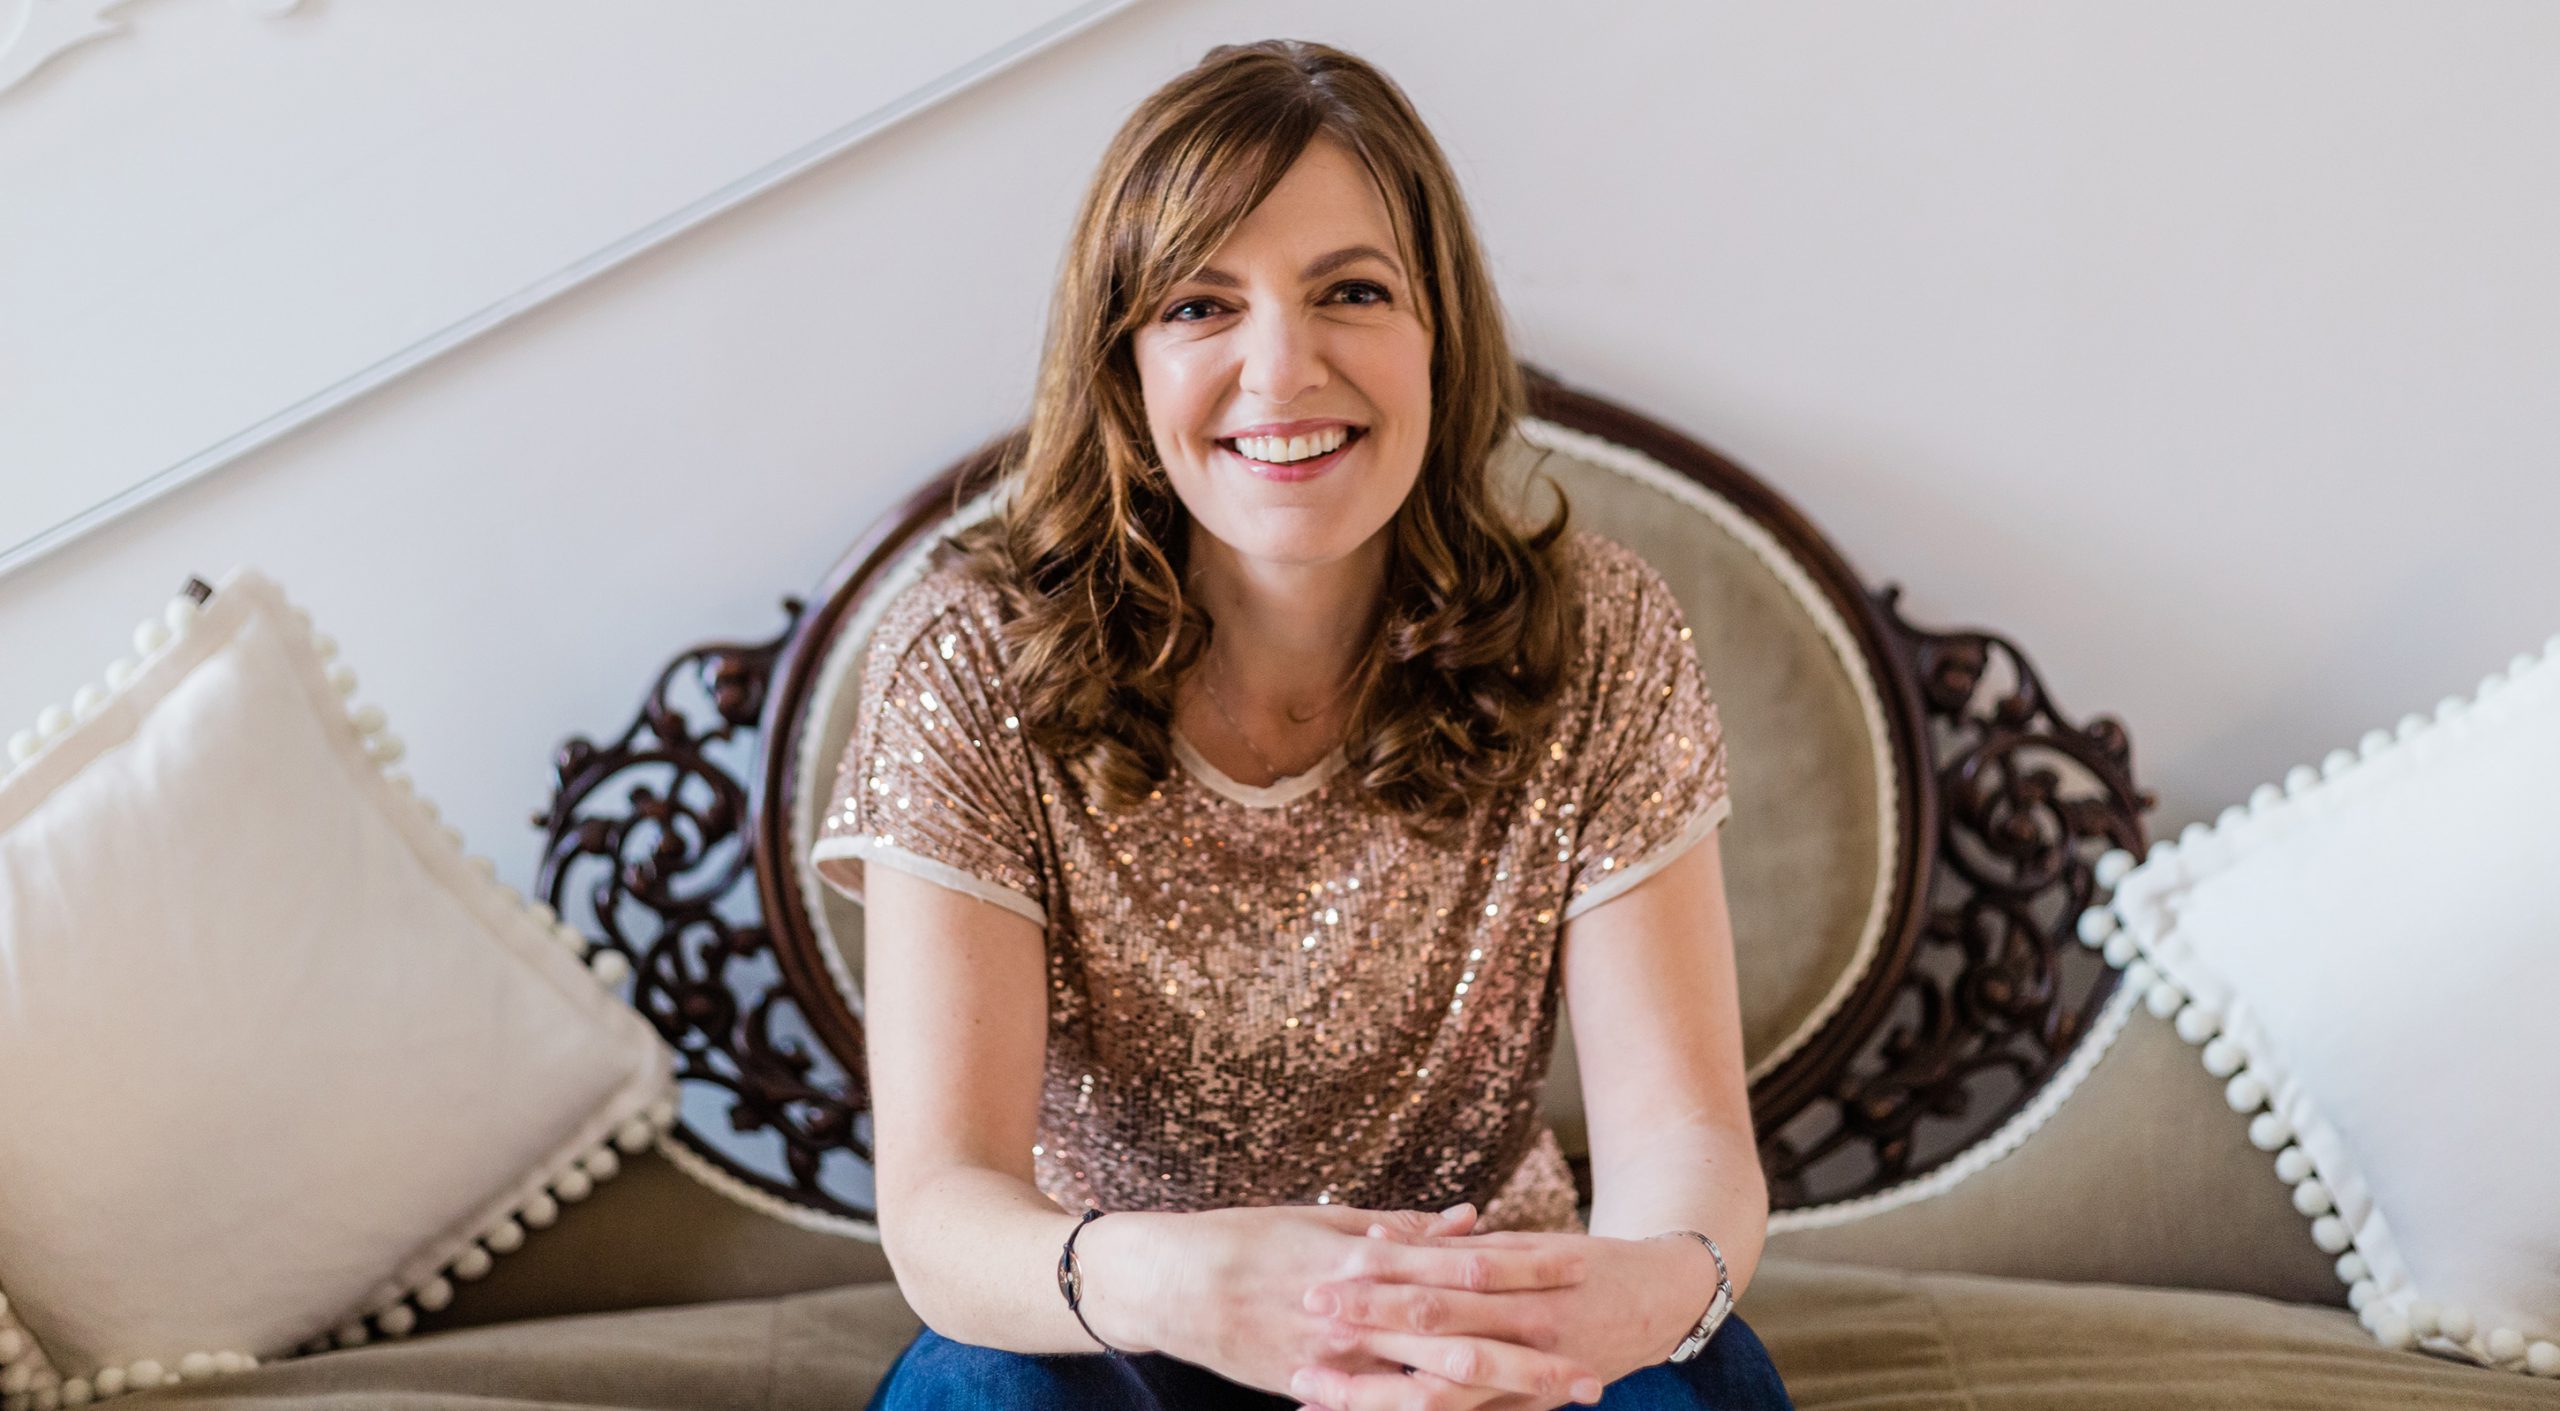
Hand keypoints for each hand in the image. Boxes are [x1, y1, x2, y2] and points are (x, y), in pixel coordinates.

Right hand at [1075, 1200, 1601, 1401]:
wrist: (1167, 1281)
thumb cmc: (1247, 1239)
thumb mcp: (1326, 1220)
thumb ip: (1402, 1227)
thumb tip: (1472, 1220)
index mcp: (1368, 1253)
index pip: (1464, 1260)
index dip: (1525, 1265)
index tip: (1580, 1267)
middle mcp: (1361, 1305)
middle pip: (1462, 1330)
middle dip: (1530, 1353)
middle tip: (1590, 1368)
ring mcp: (1338, 1353)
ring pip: (1429, 1380)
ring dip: (1494, 1394)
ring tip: (1551, 1402)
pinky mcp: (1312, 1387)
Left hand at [1286, 1226, 1720, 1409]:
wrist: (1659, 1299)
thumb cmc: (1579, 1262)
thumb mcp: (1520, 1244)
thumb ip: (1450, 1248)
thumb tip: (1376, 1238)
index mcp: (1514, 1283)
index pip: (1433, 1290)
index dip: (1374, 1293)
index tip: (1318, 1287)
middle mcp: (1522, 1334)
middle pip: (1431, 1346)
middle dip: (1364, 1346)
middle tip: (1305, 1341)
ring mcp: (1529, 1380)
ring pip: (1443, 1399)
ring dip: (1375, 1398)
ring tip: (1314, 1393)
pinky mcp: (1532, 1409)